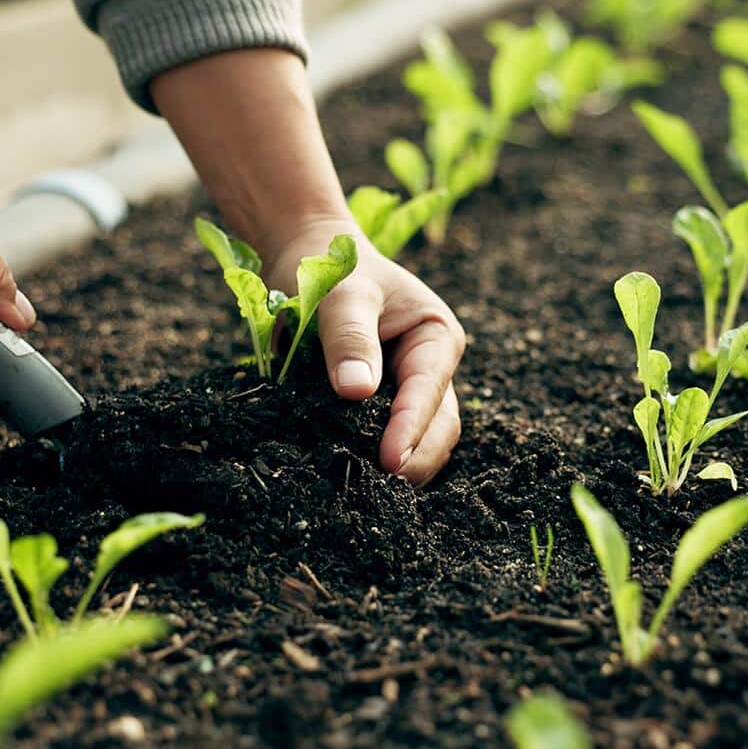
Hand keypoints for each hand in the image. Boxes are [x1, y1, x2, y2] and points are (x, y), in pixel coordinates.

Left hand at [265, 221, 464, 484]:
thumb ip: (349, 337)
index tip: (390, 461)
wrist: (308, 257)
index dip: (411, 428)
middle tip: (379, 490)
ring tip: (366, 491)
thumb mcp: (340, 293)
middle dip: (415, 459)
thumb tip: (356, 390)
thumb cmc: (330, 267)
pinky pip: (385, 439)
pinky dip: (374, 459)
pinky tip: (351, 476)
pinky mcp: (379, 406)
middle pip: (439, 427)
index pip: (429, 391)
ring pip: (420, 441)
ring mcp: (407, 390)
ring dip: (400, 467)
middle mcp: (431, 369)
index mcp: (435, 338)